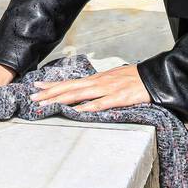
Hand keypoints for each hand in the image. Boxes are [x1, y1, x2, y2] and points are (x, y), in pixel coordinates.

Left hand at [29, 64, 151, 112]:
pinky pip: (102, 103)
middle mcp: (99, 82)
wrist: (155, 76)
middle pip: (70, 88)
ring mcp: (108, 89)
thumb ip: (99, 86)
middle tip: (33, 97)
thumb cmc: (134, 79)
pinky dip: (89, 107)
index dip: (53, 85)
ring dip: (62, 99)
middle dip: (50, 93)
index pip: (70, 82)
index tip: (37, 87)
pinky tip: (78, 111)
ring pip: (81, 94)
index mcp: (97, 79)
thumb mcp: (113, 79)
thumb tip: (86, 93)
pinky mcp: (120, 98)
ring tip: (47, 103)